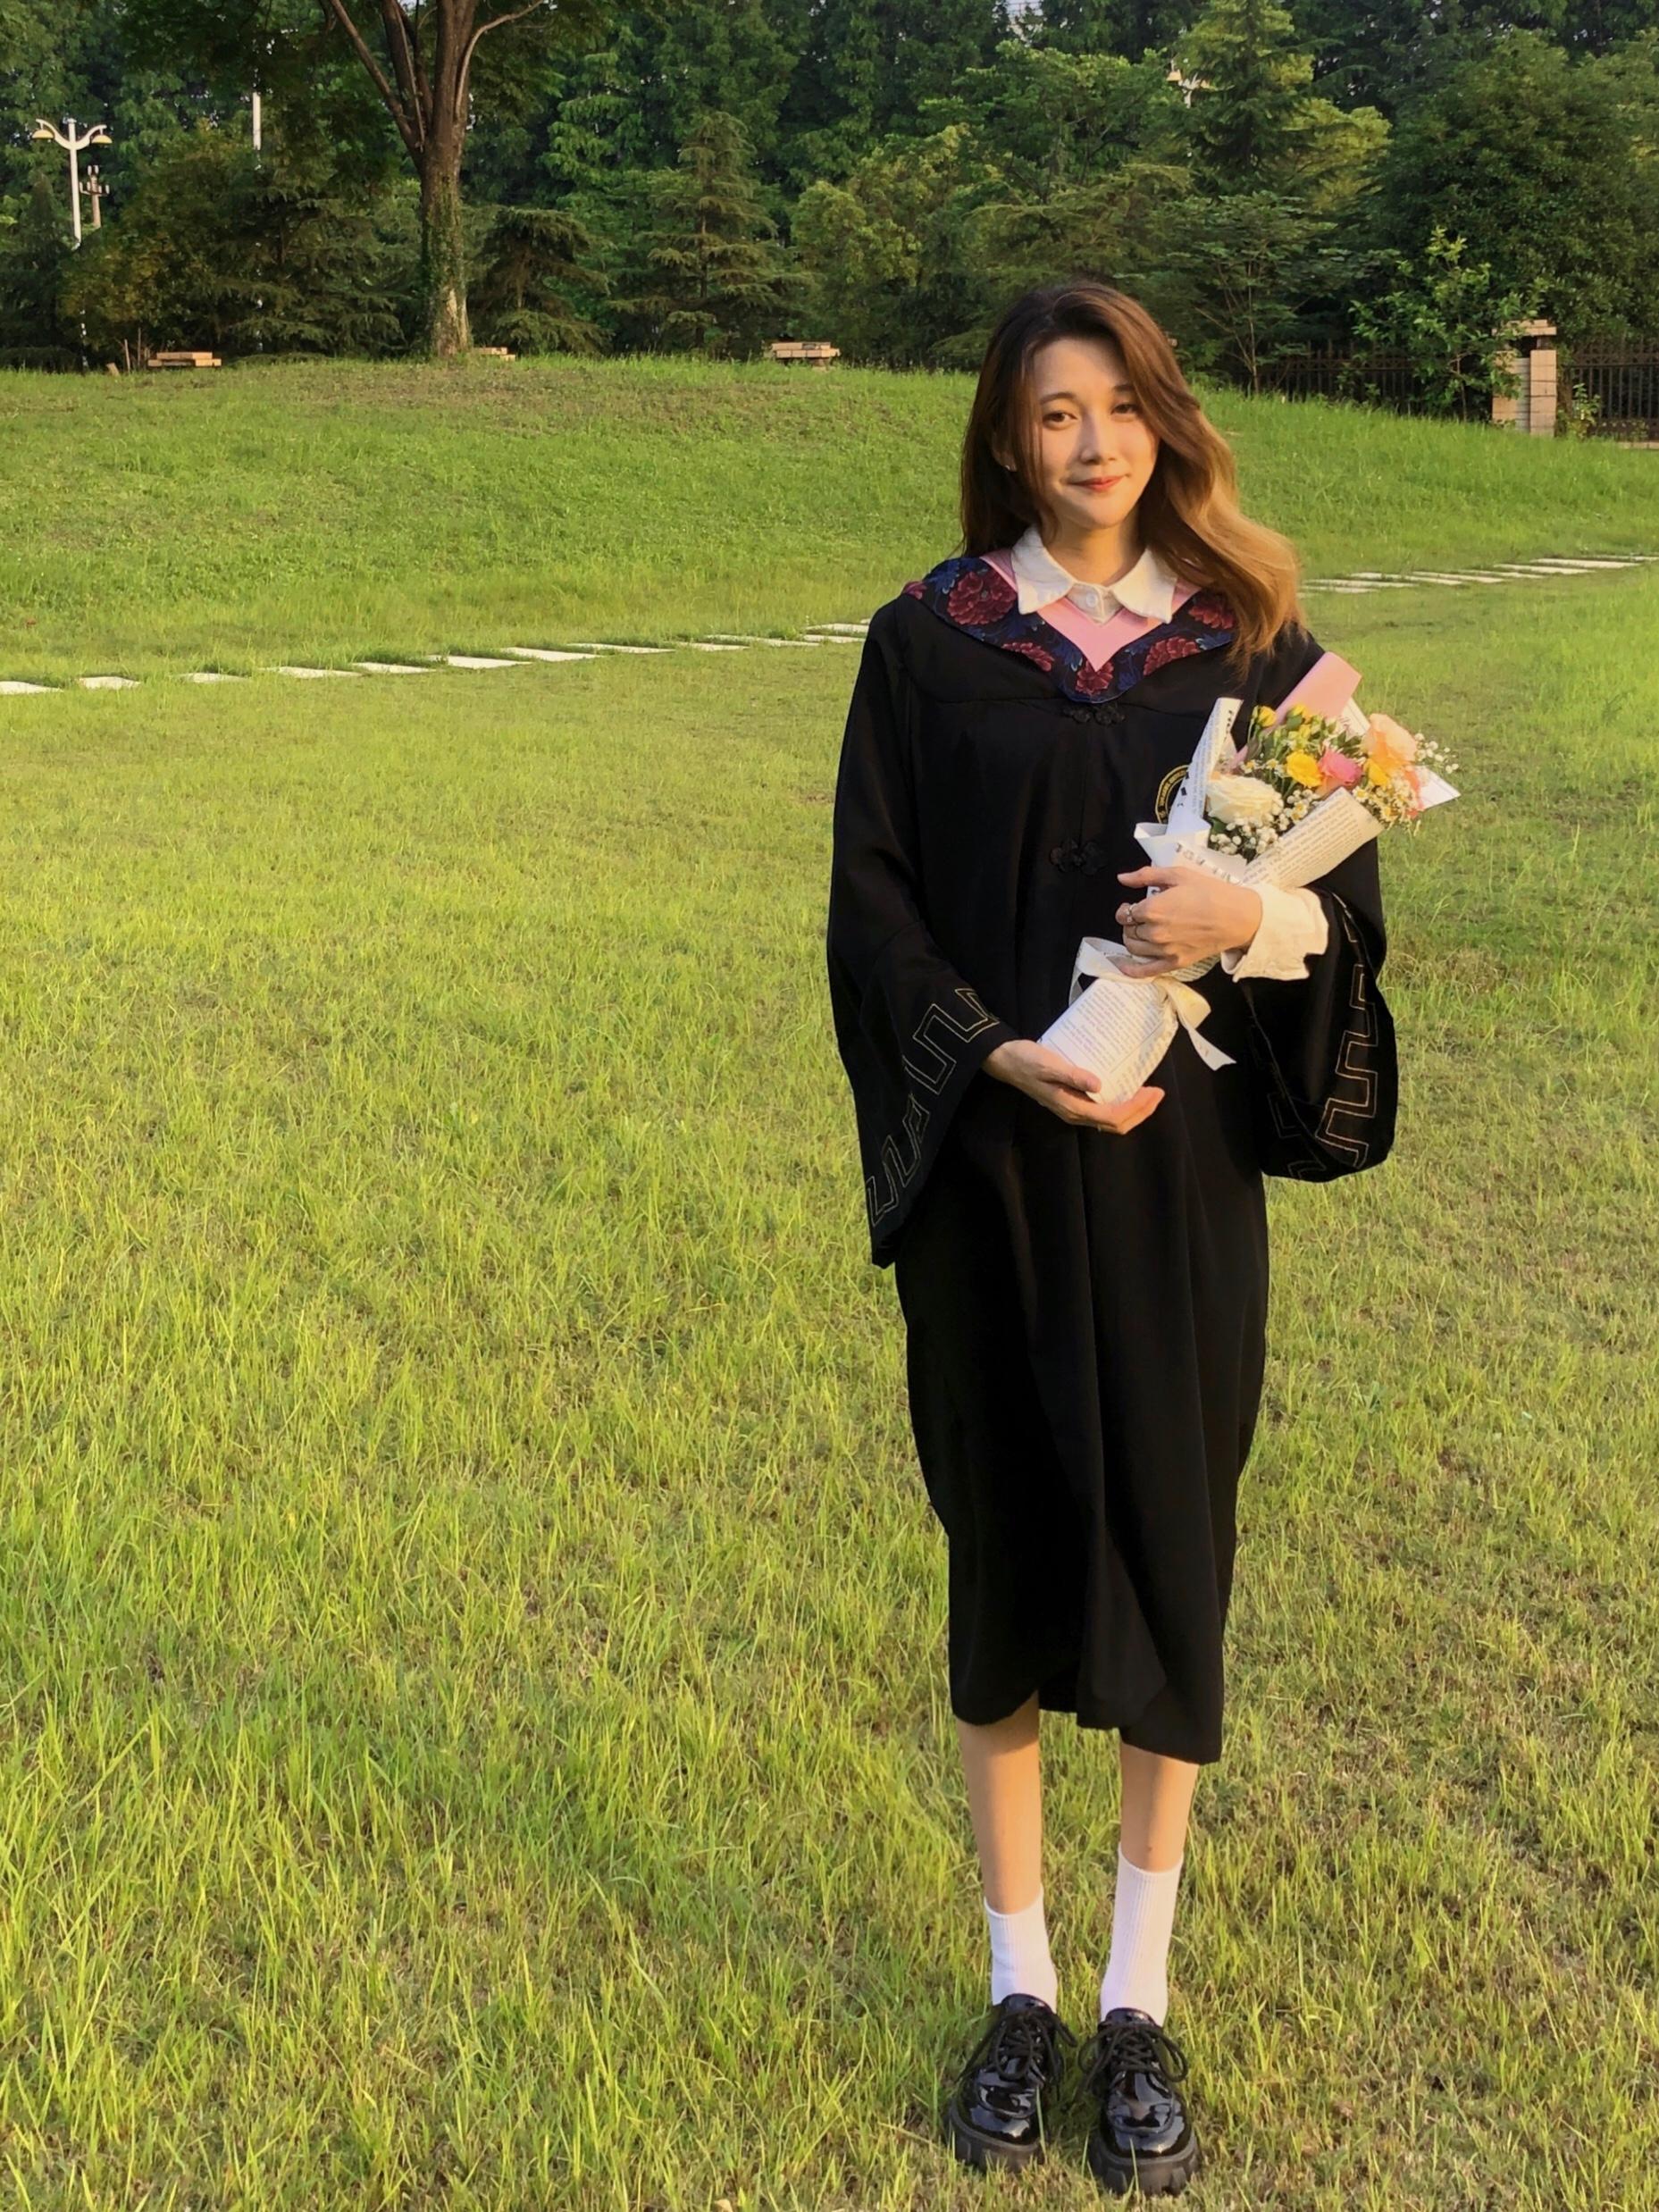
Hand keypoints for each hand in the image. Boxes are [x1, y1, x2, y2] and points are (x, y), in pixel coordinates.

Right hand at [984, 1038, 1163, 1133]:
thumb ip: (1074, 1075)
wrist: (1005, 1061)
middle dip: (1140, 1111)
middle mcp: (1075, 1114)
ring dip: (1132, 1110)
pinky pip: (1103, 1111)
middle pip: (1116, 1124)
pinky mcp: (1073, 1102)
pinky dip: (1120, 1104)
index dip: (1136, 1107)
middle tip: (1158, 1092)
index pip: (1113, 1116)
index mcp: (1072, 1107)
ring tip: (1148, 1093)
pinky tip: (1126, 1089)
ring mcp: (1073, 1110)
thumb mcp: (1049, 1064)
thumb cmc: (1027, 1060)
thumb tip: (1100, 1084)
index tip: (1153, 1091)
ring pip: (1110, 1121)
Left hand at [1113, 866, 1261, 977]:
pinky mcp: (1174, 963)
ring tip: (1139, 932)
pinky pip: (1145, 971)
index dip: (1127, 908)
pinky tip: (1121, 965)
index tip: (1132, 905)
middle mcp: (1154, 932)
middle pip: (1129, 930)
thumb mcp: (1178, 875)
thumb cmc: (1210, 892)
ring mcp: (1164, 950)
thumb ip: (1146, 876)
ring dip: (1131, 939)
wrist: (1237, 916)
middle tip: (1141, 917)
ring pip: (1133, 948)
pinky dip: (1130, 970)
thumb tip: (1122, 878)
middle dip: (1131, 923)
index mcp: (1153, 909)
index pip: (1125, 913)